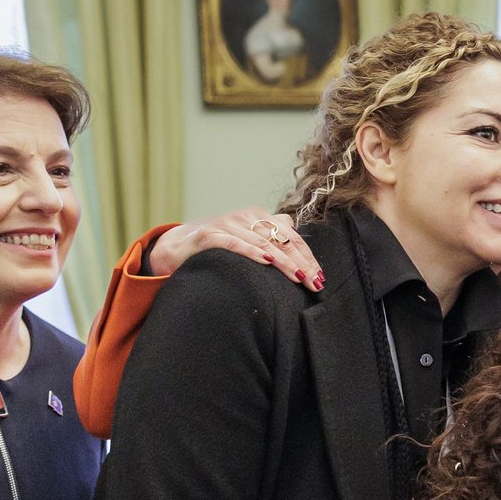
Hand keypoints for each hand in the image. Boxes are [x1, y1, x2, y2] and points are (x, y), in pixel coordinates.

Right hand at [148, 209, 323, 290]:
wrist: (180, 245)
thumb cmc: (220, 243)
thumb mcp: (248, 235)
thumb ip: (269, 230)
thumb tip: (292, 225)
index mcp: (259, 216)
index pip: (291, 237)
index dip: (307, 257)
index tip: (319, 277)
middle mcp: (246, 217)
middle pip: (282, 240)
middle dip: (301, 263)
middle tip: (314, 283)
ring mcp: (227, 224)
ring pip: (263, 242)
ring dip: (283, 262)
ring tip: (299, 277)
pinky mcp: (210, 234)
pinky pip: (235, 243)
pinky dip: (252, 252)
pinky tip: (267, 261)